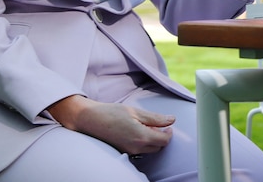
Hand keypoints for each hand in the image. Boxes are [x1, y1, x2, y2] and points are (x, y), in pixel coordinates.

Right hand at [48, 95, 174, 155]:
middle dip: (162, 136)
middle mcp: (136, 148)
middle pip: (158, 147)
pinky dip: (143, 142)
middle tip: (157, 123)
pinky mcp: (123, 151)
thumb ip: (155, 118)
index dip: (169, 132)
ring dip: (152, 139)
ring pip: (149, 149)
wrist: (91, 120)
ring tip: (145, 125)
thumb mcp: (136, 112)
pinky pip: (139, 150)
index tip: (168, 124)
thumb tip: (172, 120)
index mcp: (141, 137)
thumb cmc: (112, 113)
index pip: (164, 140)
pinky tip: (137, 130)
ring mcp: (129, 152)